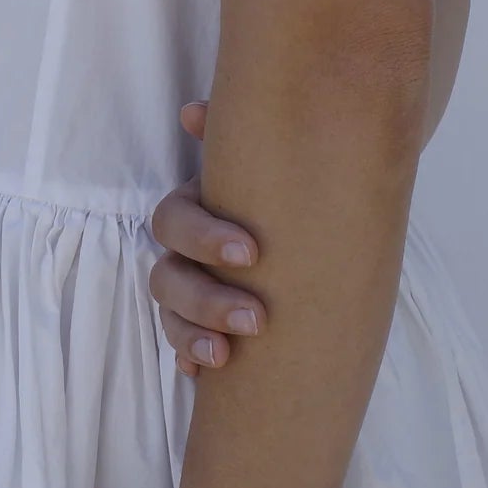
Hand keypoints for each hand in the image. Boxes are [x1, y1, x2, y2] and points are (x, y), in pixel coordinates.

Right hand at [147, 99, 266, 376]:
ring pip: (170, 315)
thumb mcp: (272, 160)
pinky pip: (182, 349)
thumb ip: (244, 132)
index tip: (253, 253)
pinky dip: (191, 359)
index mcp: (197, 208)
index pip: (175, 220)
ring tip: (228, 355)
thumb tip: (193, 112)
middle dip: (206, 299)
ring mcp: (189, 293)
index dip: (205, 237)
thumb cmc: (288, 187)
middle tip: (257, 318)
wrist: (320, 227)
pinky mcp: (203, 326)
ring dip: (194, 335)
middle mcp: (184, 251)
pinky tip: (206, 374)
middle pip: (166, 276)